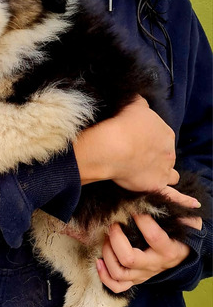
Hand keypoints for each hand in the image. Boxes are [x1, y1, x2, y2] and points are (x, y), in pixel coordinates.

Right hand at [73, 96, 199, 207]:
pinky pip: (174, 195)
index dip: (150, 140)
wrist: (113, 146)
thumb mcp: (133, 105)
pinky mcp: (156, 185)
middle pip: (166, 156)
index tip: (138, 141)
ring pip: (171, 174)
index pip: (162, 137)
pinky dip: (184, 200)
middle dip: (156, 157)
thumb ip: (140, 104)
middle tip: (138, 158)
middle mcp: (169, 152)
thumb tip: (140, 101)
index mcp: (165, 132)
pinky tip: (193, 204)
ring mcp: (164, 170)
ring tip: (152, 176)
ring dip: (164, 174)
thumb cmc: (121, 124)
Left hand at [96, 214, 202, 292]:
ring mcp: (142, 275)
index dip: (142, 221)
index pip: (154, 237)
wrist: (180, 257)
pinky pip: (117, 286)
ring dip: (107, 254)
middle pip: (130, 259)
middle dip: (116, 239)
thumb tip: (189, 203)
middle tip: (113, 225)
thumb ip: (181, 213)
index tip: (134, 209)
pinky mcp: (134, 280)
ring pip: (119, 273)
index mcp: (168, 250)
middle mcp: (154, 265)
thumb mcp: (185, 223)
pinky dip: (104, 276)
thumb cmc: (178, 235)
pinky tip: (99, 261)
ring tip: (106, 239)